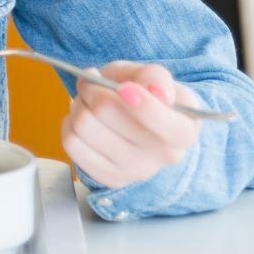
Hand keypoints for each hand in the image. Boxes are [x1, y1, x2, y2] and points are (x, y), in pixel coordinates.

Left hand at [60, 60, 199, 189]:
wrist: (137, 120)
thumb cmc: (145, 92)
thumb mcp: (153, 76)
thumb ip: (155, 76)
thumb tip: (157, 91)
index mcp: (184, 131)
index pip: (166, 125)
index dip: (142, 104)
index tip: (124, 87)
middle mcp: (165, 157)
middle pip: (106, 112)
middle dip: (93, 88)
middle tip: (94, 82)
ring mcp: (136, 171)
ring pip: (83, 125)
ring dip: (78, 104)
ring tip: (87, 101)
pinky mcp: (109, 177)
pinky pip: (71, 142)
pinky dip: (69, 123)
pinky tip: (85, 121)